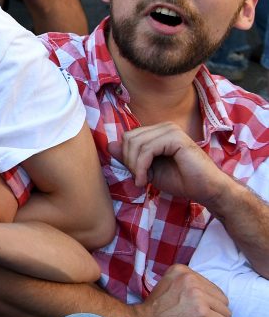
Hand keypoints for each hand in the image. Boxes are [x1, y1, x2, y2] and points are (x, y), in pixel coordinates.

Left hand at [111, 123, 228, 206]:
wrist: (207, 190)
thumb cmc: (181, 180)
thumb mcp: (148, 170)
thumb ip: (130, 157)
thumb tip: (109, 145)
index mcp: (158, 132)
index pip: (129, 137)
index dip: (126, 157)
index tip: (135, 176)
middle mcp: (164, 127)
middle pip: (129, 138)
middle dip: (128, 161)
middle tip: (137, 178)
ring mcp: (170, 130)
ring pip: (135, 143)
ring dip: (134, 166)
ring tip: (141, 180)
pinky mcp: (175, 138)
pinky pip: (147, 149)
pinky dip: (140, 166)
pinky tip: (144, 179)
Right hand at [132, 264, 230, 316]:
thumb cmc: (156, 314)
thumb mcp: (171, 288)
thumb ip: (190, 287)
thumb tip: (214, 297)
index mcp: (182, 270)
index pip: (212, 289)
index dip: (203, 304)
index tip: (184, 310)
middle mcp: (190, 279)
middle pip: (222, 300)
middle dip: (211, 314)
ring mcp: (198, 296)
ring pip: (226, 314)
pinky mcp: (203, 315)